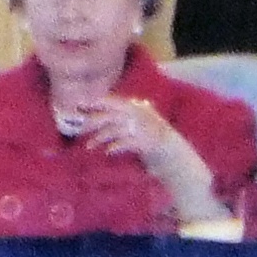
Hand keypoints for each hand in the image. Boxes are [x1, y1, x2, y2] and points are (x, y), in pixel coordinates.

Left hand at [70, 95, 223, 220]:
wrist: (176, 155)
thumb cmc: (152, 143)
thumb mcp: (137, 126)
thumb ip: (122, 120)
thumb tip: (97, 120)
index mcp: (138, 108)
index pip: (114, 101)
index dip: (97, 102)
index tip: (80, 104)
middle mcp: (141, 114)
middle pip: (112, 114)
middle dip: (94, 121)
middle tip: (80, 128)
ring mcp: (145, 127)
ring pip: (116, 128)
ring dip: (101, 137)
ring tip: (89, 146)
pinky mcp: (147, 142)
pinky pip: (126, 142)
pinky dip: (115, 146)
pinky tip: (107, 152)